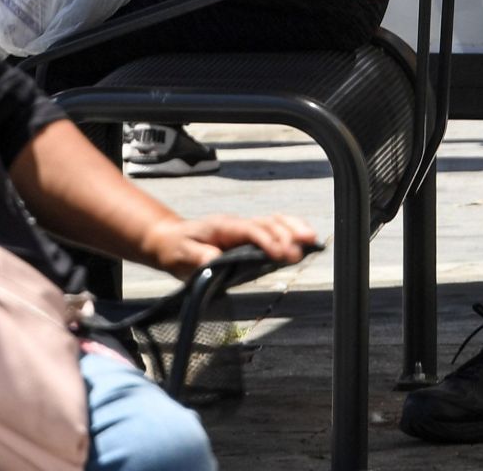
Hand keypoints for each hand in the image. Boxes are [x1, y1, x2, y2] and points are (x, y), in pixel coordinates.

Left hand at [138, 213, 320, 280]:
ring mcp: (244, 228)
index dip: (266, 241)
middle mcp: (237, 224)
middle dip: (286, 235)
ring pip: (274, 222)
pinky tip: (304, 238)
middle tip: (300, 251)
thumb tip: (217, 260)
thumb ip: (199, 257)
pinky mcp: (248, 236)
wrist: (171, 240)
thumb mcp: (181, 256)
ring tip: (311, 238)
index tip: (279, 254)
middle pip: (267, 223)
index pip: (250, 231)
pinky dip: (291, 230)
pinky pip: (273, 228)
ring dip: (293, 228)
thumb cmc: (176, 248)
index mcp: (222, 227)